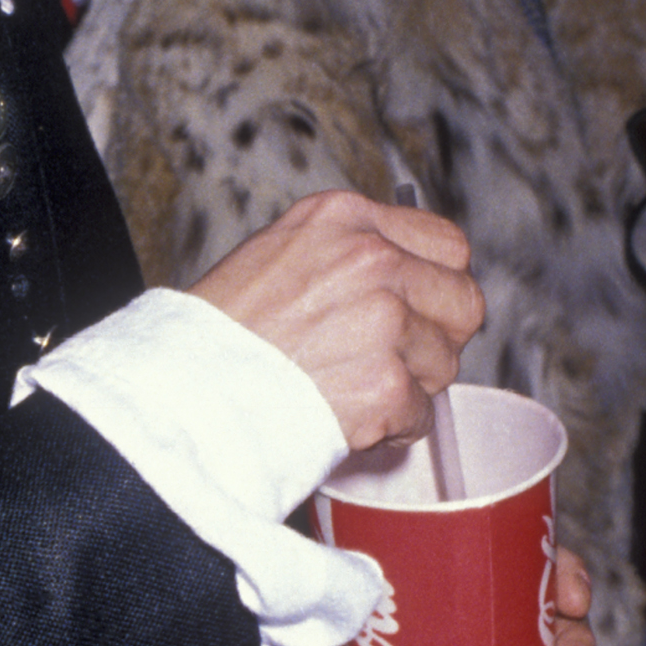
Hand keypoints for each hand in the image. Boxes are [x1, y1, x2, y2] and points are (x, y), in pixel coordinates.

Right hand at [191, 188, 483, 452]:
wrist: (181, 390)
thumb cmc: (218, 331)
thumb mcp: (280, 254)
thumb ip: (351, 256)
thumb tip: (412, 281)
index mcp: (344, 218)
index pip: (448, 244)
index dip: (436, 284)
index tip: (418, 308)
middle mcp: (370, 260)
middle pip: (464, 302)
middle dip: (436, 337)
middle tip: (391, 357)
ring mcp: (382, 322)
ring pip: (444, 363)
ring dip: (407, 386)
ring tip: (347, 386)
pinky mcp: (385, 384)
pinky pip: (420, 415)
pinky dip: (386, 427)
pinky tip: (342, 414)